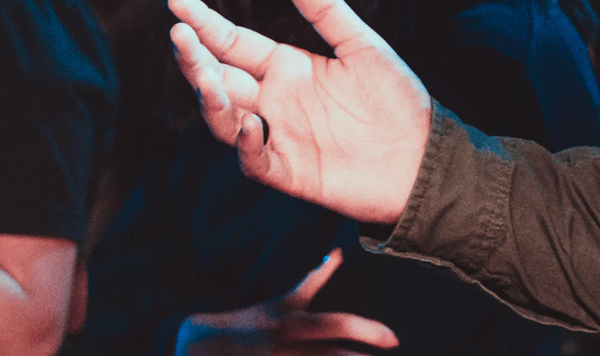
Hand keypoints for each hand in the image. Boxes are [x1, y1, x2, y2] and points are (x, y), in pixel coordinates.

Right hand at [169, 0, 431, 223]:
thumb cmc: (397, 98)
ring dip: (211, 99)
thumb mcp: (363, 46)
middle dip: (196, 58)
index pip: (233, 42)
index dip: (204, 24)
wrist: (422, 156)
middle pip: (220, 77)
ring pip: (226, 117)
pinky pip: (255, 160)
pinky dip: (246, 145)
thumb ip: (326, 12)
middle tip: (179, 35)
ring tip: (207, 77)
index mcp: (287, 66)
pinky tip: (250, 125)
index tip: (177, 2)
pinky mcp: (290, 172)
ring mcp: (278, 135)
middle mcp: (275, 99)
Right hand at [174, 248, 398, 355]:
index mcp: (296, 324)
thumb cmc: (252, 321)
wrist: (204, 345)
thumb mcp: (285, 301)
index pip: (339, 325)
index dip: (369, 331)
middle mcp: (291, 347)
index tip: (395, 339)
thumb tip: (339, 253)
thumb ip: (315, 279)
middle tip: (394, 350)